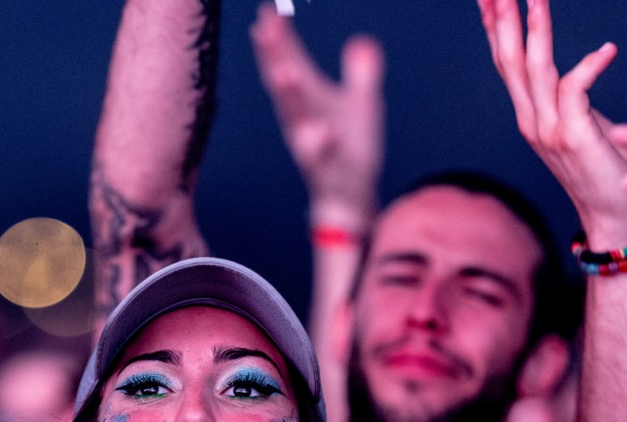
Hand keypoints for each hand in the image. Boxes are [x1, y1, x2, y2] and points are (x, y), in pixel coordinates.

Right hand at [250, 5, 383, 225]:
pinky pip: (323, 154)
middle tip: (264, 29)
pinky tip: (326, 131)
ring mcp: (310, 142)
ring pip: (296, 117)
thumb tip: (362, 43)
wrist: (348, 198)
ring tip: (284, 72)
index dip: (280, 37)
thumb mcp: (361, 105)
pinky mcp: (326, 166)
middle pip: (285, 81)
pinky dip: (323, 142)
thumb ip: (360, 74)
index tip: (268, 10)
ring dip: (289, 96)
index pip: (292, 60)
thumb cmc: (351, 150)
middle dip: (275, 56)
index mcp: (310, 99)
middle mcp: (302, 117)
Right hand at [478, 0, 626, 248]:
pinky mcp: (574, 137)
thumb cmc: (608, 171)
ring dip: (536, 29)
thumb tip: (575, 72)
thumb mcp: (584, 126)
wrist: (615, 218)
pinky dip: (589, 65)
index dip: (497, 28)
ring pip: (535, 69)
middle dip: (503, 19)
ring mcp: (550, 131)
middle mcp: (532, 121)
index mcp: (531, 117)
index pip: (507, 63)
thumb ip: (572, 100)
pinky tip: (608, 50)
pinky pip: (575, 89)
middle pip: (510, 61)